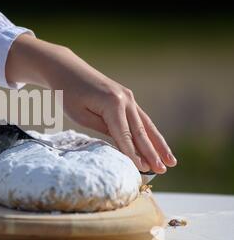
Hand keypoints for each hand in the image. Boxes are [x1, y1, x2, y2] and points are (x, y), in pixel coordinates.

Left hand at [6, 34, 176, 173]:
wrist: (67, 69)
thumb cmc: (68, 94)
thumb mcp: (80, 115)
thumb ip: (102, 129)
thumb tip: (122, 143)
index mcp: (112, 104)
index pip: (124, 135)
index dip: (133, 154)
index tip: (143, 170)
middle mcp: (125, 99)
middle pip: (140, 131)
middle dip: (152, 153)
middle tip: (163, 170)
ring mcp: (128, 97)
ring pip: (146, 125)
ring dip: (159, 144)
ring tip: (171, 161)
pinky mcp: (127, 97)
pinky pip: (142, 118)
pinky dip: (151, 133)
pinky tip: (159, 145)